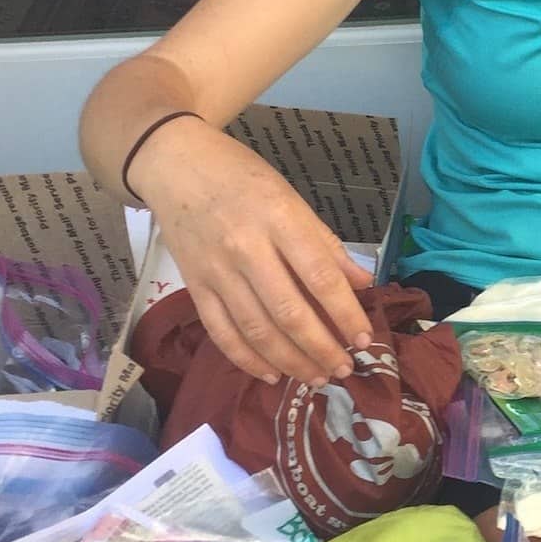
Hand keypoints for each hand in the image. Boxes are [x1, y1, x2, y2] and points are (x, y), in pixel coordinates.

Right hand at [128, 118, 375, 385]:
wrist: (176, 165)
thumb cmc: (242, 177)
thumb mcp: (292, 198)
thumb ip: (326, 244)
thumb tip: (363, 283)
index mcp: (280, 220)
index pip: (320, 277)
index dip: (345, 314)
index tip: (364, 339)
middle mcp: (246, 248)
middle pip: (288, 312)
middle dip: (321, 348)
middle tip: (344, 369)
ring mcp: (216, 270)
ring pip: (256, 330)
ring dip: (290, 361)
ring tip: (316, 377)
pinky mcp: (193, 286)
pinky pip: (221, 332)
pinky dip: (248, 359)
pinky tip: (272, 374)